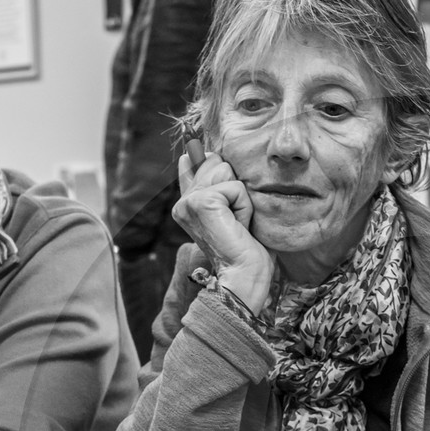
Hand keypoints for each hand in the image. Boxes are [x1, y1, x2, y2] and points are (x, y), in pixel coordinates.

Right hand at [173, 143, 272, 312]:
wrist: (244, 277)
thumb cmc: (246, 250)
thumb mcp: (233, 211)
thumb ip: (217, 184)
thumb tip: (200, 152)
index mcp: (187, 204)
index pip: (196, 163)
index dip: (216, 172)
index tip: (226, 204)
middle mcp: (183, 202)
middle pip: (218, 162)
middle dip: (237, 190)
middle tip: (235, 222)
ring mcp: (189, 202)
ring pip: (226, 170)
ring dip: (242, 199)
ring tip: (237, 224)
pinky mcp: (201, 202)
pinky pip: (235, 187)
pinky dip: (245, 207)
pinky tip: (238, 227)